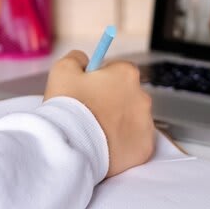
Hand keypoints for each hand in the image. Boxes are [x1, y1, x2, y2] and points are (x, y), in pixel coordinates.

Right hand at [44, 50, 154, 177]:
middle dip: (112, 103)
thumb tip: (85, 61)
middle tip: (89, 114)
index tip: (88, 92)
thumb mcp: (63, 70)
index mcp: (127, 74)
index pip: (118, 71)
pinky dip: (122, 145)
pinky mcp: (144, 150)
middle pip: (127, 96)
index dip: (101, 81)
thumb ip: (77, 58)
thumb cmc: (68, 106)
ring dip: (118, 124)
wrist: (71, 148)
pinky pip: (135, 143)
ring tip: (94, 133)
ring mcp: (146, 125)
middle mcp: (143, 97)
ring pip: (132, 120)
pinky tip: (104, 146)